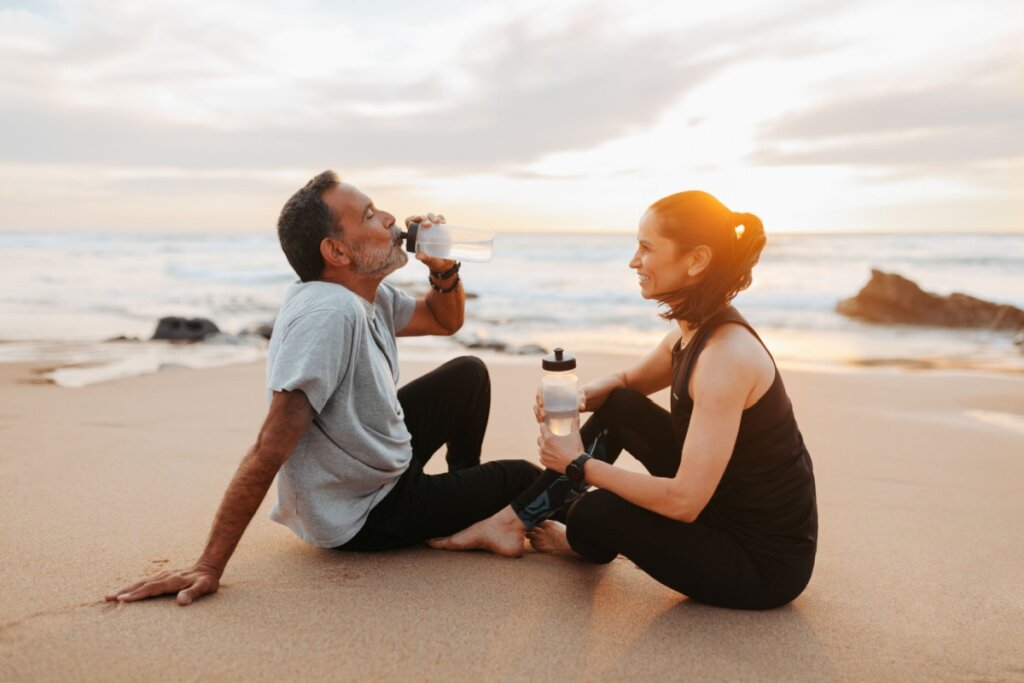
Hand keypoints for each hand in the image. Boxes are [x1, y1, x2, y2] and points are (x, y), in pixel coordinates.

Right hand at [105, 563, 220, 605]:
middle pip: (141, 584)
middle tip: (108, 597)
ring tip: (110, 595)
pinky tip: (125, 591)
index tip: (123, 599)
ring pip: (141, 582)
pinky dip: (133, 586)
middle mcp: (164, 577)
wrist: (208, 566)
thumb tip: (181, 601)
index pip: (152, 588)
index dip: (137, 594)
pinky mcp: (162, 577)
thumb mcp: (205, 587)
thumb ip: (193, 593)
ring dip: (125, 588)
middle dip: (124, 591)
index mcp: (172, 581)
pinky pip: (144, 582)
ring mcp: (162, 576)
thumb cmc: (207, 580)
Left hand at [405, 212, 455, 273]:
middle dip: (423, 219)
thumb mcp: (429, 261)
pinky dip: (441, 219)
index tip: (416, 220)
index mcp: (416, 236)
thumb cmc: (433, 262)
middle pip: (421, 218)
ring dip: (432, 217)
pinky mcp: (442, 228)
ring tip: (436, 223)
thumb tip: (418, 256)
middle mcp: (424, 230)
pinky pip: (441, 219)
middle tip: (427, 225)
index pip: (410, 223)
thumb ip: (424, 258)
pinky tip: (442, 223)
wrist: (445, 264)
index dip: (411, 219)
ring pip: (430, 216)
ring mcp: (433, 228)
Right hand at [533, 387, 586, 422]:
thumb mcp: (580, 396)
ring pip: (538, 408)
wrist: (580, 401)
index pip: (541, 390)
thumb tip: (582, 407)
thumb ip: (581, 400)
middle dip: (538, 408)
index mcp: (553, 388)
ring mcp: (548, 404)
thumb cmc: (579, 396)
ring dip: (537, 414)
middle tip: (544, 415)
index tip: (542, 403)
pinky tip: (541, 422)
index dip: (539, 396)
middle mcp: (548, 396)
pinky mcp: (549, 411)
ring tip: (542, 420)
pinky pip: (540, 414)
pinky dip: (539, 418)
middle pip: (538, 400)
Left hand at [537, 420, 583, 473]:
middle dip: (544, 437)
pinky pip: (541, 457)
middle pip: (539, 438)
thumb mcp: (575, 435)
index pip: (542, 428)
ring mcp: (544, 455)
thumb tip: (576, 417)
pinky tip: (551, 455)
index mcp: (549, 438)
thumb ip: (574, 425)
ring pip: (540, 448)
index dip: (543, 425)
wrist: (576, 465)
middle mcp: (544, 446)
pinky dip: (545, 456)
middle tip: (550, 438)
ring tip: (552, 448)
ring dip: (544, 447)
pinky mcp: (545, 463)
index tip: (544, 424)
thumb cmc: (575, 450)